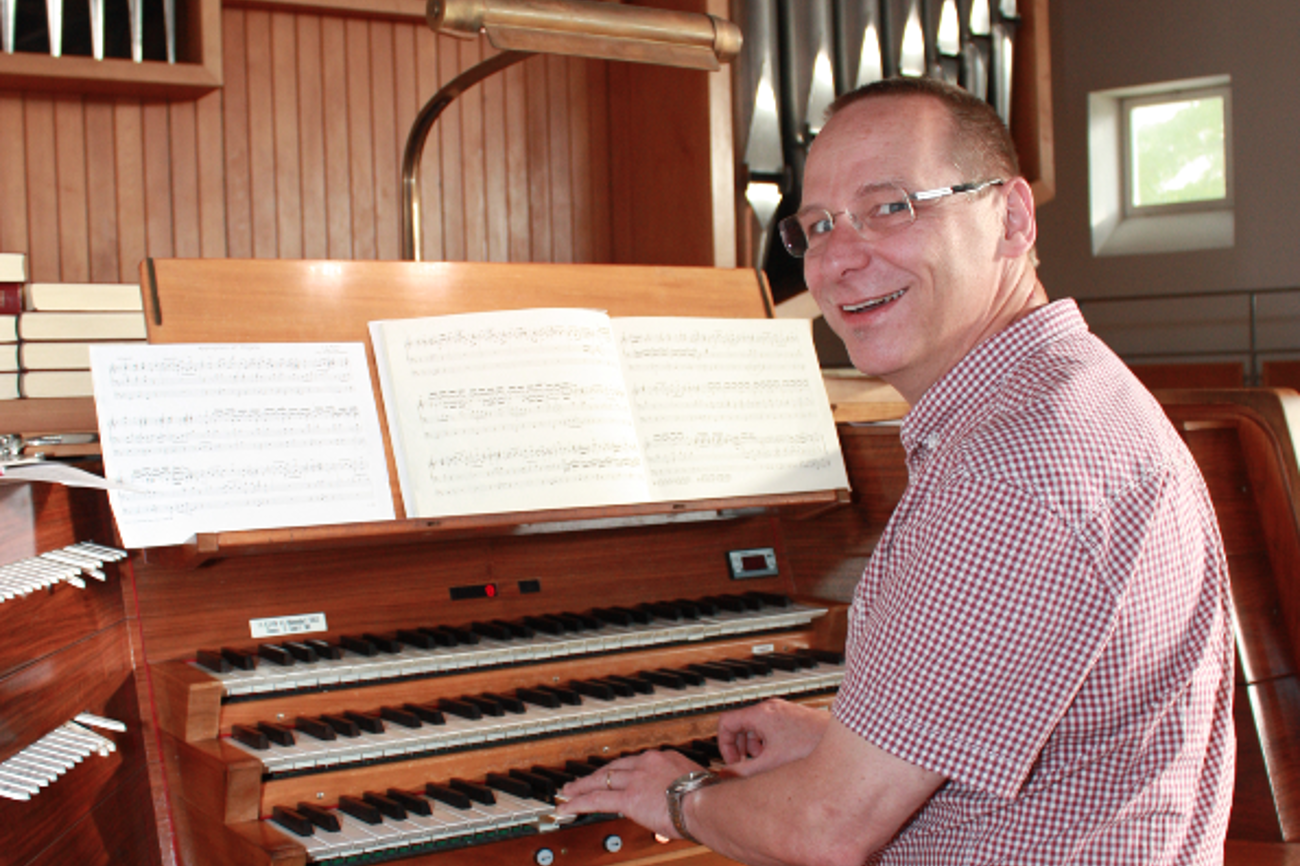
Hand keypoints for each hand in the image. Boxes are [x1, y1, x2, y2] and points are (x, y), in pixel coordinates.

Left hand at [556, 748, 703, 838]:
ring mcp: (635, 780)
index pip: (635, 763)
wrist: (706, 803)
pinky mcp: (628, 798)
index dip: (622, 771)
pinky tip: (567, 807)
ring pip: (601, 781)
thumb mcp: (698, 785)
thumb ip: (685, 790)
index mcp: (664, 758)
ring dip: (581, 787)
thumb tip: (687, 803)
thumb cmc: (709, 799)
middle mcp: (646, 764)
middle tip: (581, 780)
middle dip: (595, 775)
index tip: (616, 776)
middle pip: (613, 768)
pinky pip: (597, 800)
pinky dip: (579, 803)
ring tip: (567, 792)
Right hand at [716, 699, 830, 775]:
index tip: (731, 761)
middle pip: (740, 724)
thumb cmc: (810, 745)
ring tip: (764, 762)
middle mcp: (770, 708)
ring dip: (754, 745)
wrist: (843, 738)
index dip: (723, 744)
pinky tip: (780, 757)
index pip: (726, 722)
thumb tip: (726, 777)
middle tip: (745, 765)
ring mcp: (783, 711)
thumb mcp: (770, 763)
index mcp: (760, 714)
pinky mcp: (793, 717)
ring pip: (756, 726)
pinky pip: (770, 727)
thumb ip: (744, 772)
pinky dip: (768, 742)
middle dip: (740, 747)